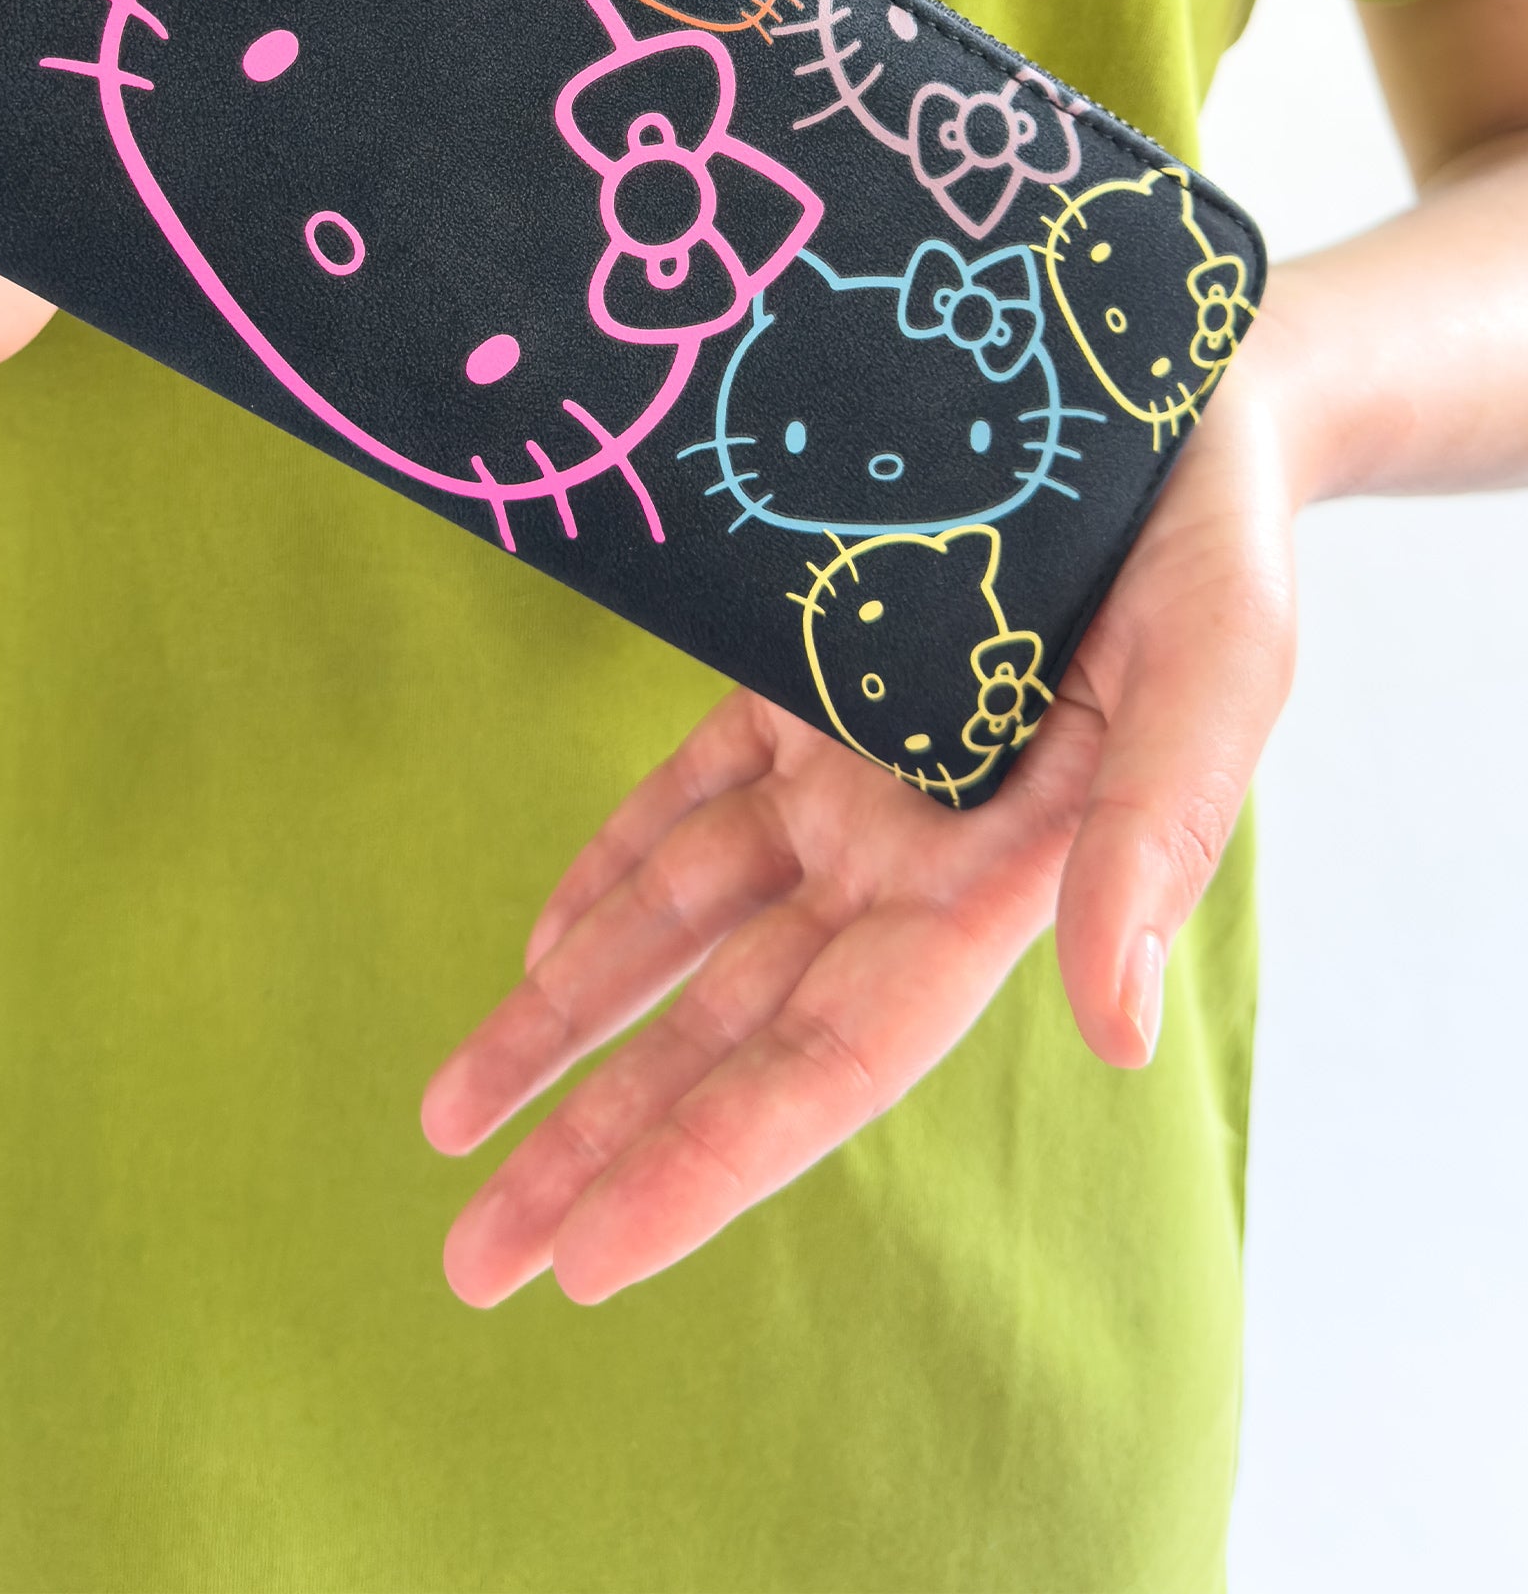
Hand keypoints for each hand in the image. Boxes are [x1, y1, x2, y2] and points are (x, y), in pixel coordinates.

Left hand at [421, 321, 1300, 1303]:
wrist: (1181, 406)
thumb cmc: (1210, 539)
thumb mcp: (1213, 670)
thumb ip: (1155, 840)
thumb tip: (1113, 1031)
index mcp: (997, 878)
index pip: (831, 1057)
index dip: (709, 1159)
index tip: (586, 1257)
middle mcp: (906, 853)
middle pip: (728, 1030)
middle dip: (604, 1141)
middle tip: (471, 1257)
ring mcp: (849, 775)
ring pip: (681, 928)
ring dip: (566, 1023)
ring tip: (450, 1119)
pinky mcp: (803, 683)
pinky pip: (687, 805)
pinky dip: (606, 875)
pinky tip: (537, 950)